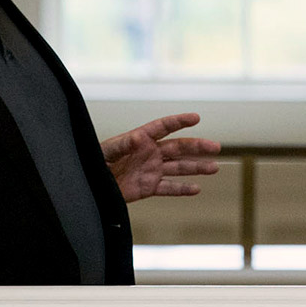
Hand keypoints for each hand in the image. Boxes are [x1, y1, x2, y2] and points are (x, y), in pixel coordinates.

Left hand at [102, 112, 220, 202]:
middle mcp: (150, 153)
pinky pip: (168, 188)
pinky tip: (196, 188)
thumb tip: (138, 137)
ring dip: (196, 167)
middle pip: (178, 147)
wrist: (90, 186)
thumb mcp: (105, 152)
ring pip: (178, 167)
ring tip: (214, 167)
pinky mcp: (148, 187)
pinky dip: (182, 189)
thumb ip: (122, 144)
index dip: (179, 121)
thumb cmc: (94, 163)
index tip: (196, 118)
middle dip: (197, 146)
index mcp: (140, 140)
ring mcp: (151, 170)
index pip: (163, 127)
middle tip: (215, 146)